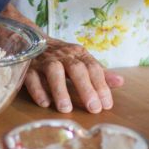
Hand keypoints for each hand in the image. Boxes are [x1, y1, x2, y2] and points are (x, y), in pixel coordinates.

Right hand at [0, 4, 122, 113]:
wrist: (31, 40)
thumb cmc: (61, 57)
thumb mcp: (81, 61)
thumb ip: (99, 74)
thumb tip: (120, 82)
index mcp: (78, 53)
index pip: (93, 68)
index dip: (101, 86)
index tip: (106, 105)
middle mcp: (62, 55)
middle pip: (76, 68)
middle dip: (85, 88)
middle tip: (93, 109)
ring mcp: (44, 60)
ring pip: (53, 72)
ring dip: (60, 90)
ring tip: (66, 109)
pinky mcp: (27, 67)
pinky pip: (32, 77)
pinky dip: (38, 90)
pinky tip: (44, 103)